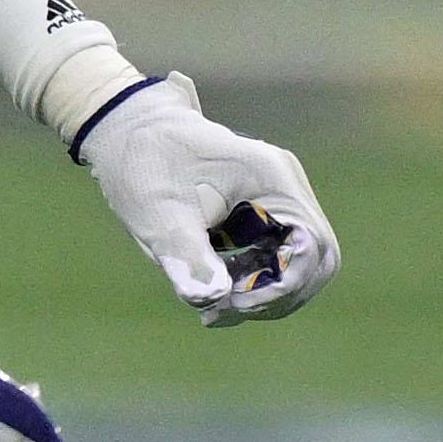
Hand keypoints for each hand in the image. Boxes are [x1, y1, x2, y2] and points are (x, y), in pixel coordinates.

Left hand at [80, 72, 337, 324]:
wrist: (127, 129)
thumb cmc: (143, 163)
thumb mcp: (158, 213)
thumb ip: (187, 255)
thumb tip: (211, 300)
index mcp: (273, 180)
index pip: (312, 246)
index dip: (285, 284)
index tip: (238, 301)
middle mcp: (286, 187)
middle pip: (315, 260)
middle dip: (278, 296)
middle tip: (226, 311)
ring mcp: (278, 199)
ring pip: (297, 263)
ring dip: (264, 294)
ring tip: (213, 310)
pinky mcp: (262, 212)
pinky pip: (274, 256)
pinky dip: (252, 282)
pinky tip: (213, 296)